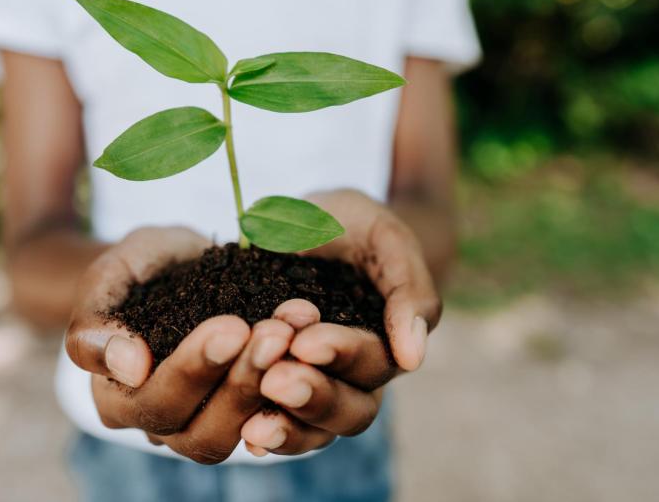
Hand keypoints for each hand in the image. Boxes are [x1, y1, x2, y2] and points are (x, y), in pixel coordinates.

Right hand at [66, 227, 296, 463]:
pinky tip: (313, 348)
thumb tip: (130, 368)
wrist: (180, 263)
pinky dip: (295, 389)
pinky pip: (273, 421)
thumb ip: (100, 318)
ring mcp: (203, 423)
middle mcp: (158, 423)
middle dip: (241, 381)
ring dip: (271, 386)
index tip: (232, 326)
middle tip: (275, 333)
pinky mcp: (245, 412)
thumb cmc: (141, 266)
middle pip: (199, 432)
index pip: (153, 402)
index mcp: (115, 396)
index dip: (194, 370)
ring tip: (292, 337)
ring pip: (239, 433)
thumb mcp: (112, 273)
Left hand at [241, 190, 442, 455]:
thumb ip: (407, 288)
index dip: (342, 354)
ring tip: (254, 424)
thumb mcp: (384, 236)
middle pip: (351, 410)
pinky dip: (264, 434)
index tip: (305, 341)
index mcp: (387, 340)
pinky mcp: (276, 387)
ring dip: (288, 428)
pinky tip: (244, 436)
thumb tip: (413, 358)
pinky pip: (278, 425)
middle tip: (275, 380)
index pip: (374, 362)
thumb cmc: (351, 224)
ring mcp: (318, 385)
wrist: (303, 223)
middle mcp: (357, 375)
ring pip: (316, 430)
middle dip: (313, 395)